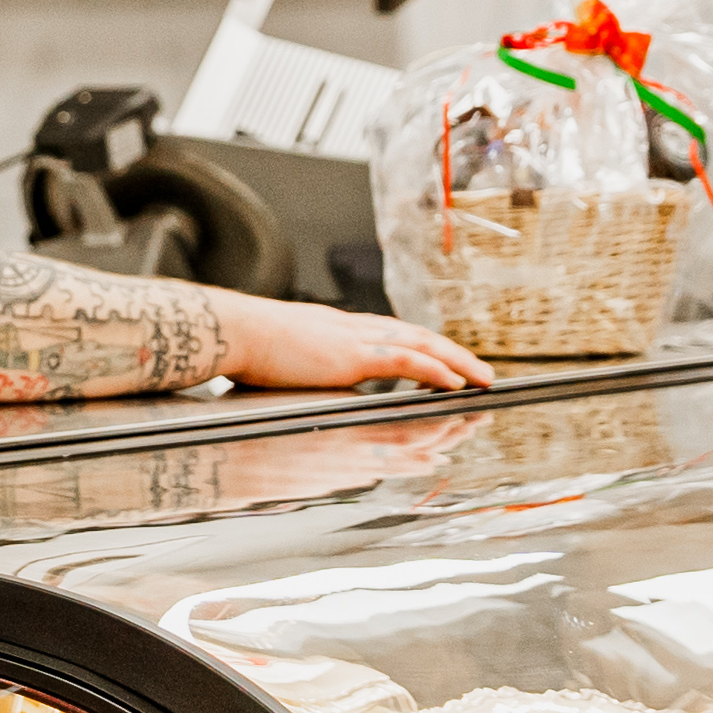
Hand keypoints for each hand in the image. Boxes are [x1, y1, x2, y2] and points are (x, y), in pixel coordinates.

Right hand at [214, 298, 494, 395]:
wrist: (229, 331)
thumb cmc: (243, 348)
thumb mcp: (282, 359)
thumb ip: (302, 370)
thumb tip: (304, 384)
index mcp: (337, 330)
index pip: (393, 336)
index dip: (423, 348)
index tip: (444, 362)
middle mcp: (353, 328)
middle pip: (417, 337)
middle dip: (453, 354)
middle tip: (481, 372)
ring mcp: (355, 339)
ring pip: (422, 347)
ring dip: (457, 363)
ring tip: (482, 378)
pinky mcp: (353, 356)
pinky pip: (407, 363)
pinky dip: (435, 370)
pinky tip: (455, 382)